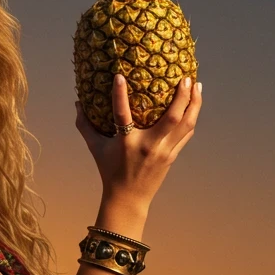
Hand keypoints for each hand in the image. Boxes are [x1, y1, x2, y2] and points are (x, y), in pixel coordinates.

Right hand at [75, 75, 200, 207]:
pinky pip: (186, 133)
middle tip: (186, 77)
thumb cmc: (110, 171)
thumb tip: (77, 104)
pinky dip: (191, 118)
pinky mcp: (172, 156)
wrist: (128, 199)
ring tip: (197, 85)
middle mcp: (148, 146)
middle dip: (182, 95)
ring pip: (186, 124)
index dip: (119, 94)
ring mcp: (163, 152)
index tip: (120, 76)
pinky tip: (194, 106)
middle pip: (172, 117)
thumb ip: (85, 126)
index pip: (122, 114)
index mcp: (126, 143)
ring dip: (194, 103)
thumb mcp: (95, 148)